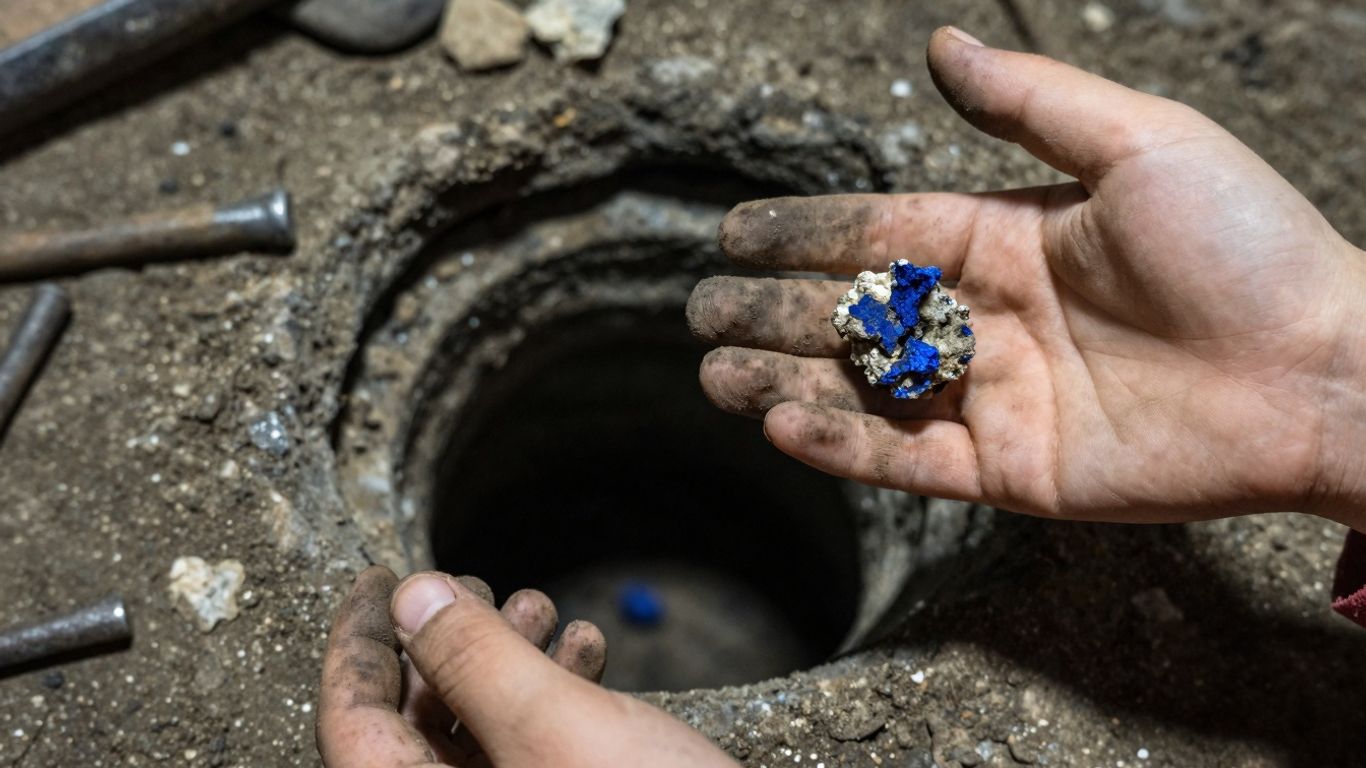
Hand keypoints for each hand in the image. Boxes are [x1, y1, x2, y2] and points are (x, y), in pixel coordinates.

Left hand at [316, 566, 738, 767]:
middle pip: (413, 726)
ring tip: (548, 611)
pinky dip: (550, 695)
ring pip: (476, 735)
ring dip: (506, 661)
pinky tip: (587, 652)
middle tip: (482, 587)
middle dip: (450, 643)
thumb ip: (475, 660)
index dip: (357, 643)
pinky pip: (527, 754)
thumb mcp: (556, 727)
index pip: (350, 724)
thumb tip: (410, 599)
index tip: (380, 579)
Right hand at [688, 27, 1365, 526]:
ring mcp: (997, 398)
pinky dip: (844, 446)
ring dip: (786, 379)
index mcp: (1009, 237)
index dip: (803, 233)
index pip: (879, 234)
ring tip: (715, 373)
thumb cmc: (1246, 247)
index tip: (734, 231)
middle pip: (854, 315)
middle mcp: (990, 318)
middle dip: (772, 310)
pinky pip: (907, 460)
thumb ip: (1030, 102)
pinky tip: (785, 422)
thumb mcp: (1139, 142)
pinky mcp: (1012, 471)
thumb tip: (940, 46)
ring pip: (865, 390)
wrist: (1324, 373)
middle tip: (699, 311)